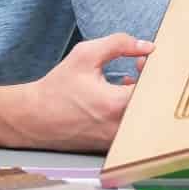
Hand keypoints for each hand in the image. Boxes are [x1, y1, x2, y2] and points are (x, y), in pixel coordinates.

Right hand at [23, 33, 152, 150]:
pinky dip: (128, 112)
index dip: (152, 71)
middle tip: (137, 70)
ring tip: (124, 84)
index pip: (153, 88)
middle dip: (148, 84)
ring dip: (138, 98)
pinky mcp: (110, 145)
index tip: (141, 61)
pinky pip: (130, 127)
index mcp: (116, 104)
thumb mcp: (86, 55)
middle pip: (151, 105)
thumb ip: (118, 44)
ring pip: (142, 117)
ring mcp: (115, 140)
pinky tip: (117, 99)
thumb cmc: (58, 87)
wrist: (35, 117)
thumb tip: (146, 46)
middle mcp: (119, 127)